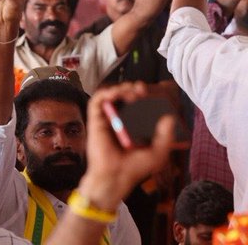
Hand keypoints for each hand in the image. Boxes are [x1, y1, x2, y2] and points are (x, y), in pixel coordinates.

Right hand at [75, 83, 175, 211]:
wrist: (117, 176)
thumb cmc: (136, 167)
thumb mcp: (158, 152)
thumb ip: (166, 135)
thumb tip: (169, 117)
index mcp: (133, 127)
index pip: (137, 106)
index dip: (143, 97)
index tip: (151, 94)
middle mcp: (119, 121)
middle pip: (123, 98)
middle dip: (132, 89)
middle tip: (142, 89)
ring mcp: (106, 120)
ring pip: (110, 96)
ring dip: (120, 88)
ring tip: (132, 92)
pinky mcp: (95, 120)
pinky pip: (97, 101)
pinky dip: (106, 93)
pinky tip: (117, 93)